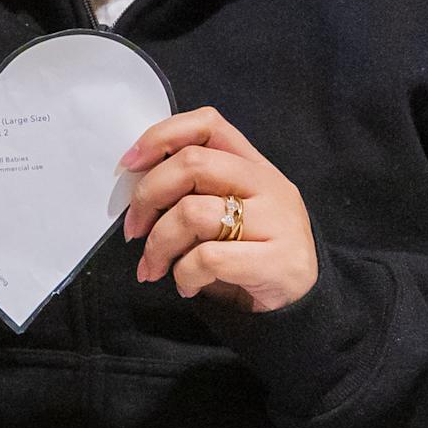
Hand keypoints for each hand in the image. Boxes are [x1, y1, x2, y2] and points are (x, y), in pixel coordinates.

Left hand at [122, 107, 317, 312]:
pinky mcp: (279, 261)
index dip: (160, 137)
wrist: (299, 303)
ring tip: (156, 268)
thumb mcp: (226, 210)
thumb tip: (135, 188)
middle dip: (147, 197)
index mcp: (253, 165)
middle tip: (133, 231)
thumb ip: (194, 189)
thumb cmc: (247, 253)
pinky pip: (207, 258)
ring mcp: (278, 221)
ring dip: (159, 245)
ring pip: (192, 212)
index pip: (207, 124)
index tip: (129, 164)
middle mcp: (269, 185)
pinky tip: (186, 286)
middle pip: (192, 164)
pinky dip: (183, 275)